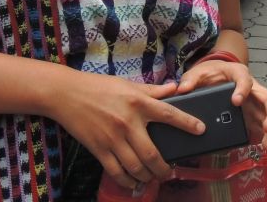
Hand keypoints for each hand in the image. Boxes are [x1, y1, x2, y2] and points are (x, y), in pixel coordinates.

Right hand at [51, 74, 204, 189]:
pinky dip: (127, 181)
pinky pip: (116, 172)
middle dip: (164, 168)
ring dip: (148, 177)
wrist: (66, 94)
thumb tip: (175, 88)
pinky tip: (134, 183)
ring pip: (136, 167)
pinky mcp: (99, 149)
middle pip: (152, 153)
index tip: (200, 130)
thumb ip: (152, 90)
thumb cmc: (98, 87)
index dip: (187, 123)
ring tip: (153, 178)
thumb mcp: (128, 84)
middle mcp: (128, 122)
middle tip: (170, 172)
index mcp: (137, 102)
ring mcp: (112, 138)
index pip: (168, 114)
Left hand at [178, 61, 266, 154]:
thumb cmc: (210, 73)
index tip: (236, 101)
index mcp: (239, 74)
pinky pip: (260, 127)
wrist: (215, 75)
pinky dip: (265, 139)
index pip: (245, 80)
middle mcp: (251, 89)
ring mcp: (253, 104)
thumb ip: (191, 79)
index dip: (243, 90)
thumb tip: (182, 89)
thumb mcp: (199, 72)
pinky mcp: (251, 116)